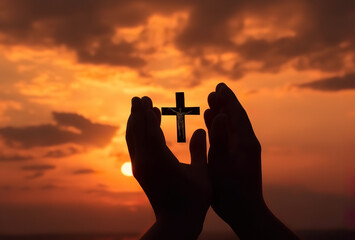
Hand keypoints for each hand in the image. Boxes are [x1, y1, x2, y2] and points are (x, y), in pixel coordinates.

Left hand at [126, 96, 210, 239]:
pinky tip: (143, 128)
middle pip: (137, 131)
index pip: (150, 131)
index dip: (148, 114)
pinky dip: (137, 134)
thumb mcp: (201, 173)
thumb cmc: (194, 199)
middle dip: (137, 113)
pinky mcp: (140, 172)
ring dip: (135, 122)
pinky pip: (135, 147)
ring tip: (138, 108)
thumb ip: (200, 150)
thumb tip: (200, 129)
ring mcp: (140, 167)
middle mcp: (145, 162)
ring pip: (133, 139)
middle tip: (138, 98)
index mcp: (160, 161)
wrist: (176, 222)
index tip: (147, 100)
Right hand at [204, 83, 298, 238]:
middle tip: (215, 91)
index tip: (220, 86)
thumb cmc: (231, 191)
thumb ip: (220, 139)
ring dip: (222, 114)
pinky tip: (212, 125)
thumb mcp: (222, 164)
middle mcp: (246, 143)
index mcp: (245, 142)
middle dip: (225, 103)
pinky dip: (220, 128)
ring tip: (211, 103)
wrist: (244, 212)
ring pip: (231, 127)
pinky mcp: (238, 158)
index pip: (237, 114)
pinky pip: (229, 137)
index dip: (228, 99)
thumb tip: (221, 114)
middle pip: (235, 117)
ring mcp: (243, 151)